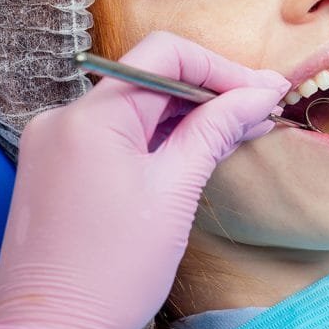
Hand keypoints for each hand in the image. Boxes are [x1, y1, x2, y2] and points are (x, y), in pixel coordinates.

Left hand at [0, 31, 289, 328]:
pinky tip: (207, 143)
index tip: (263, 88)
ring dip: (194, 115)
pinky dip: (166, 137)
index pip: (165, 58)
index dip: (221, 68)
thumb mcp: (175, 190)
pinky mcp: (67, 167)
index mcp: (89, 118)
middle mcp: (66, 119)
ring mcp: (62, 143)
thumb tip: (260, 93)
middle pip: (154, 81)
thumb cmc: (111, 271)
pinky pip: (125, 135)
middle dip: (214, 91)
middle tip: (265, 103)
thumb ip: (216, 129)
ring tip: (247, 123)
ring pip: (142, 108)